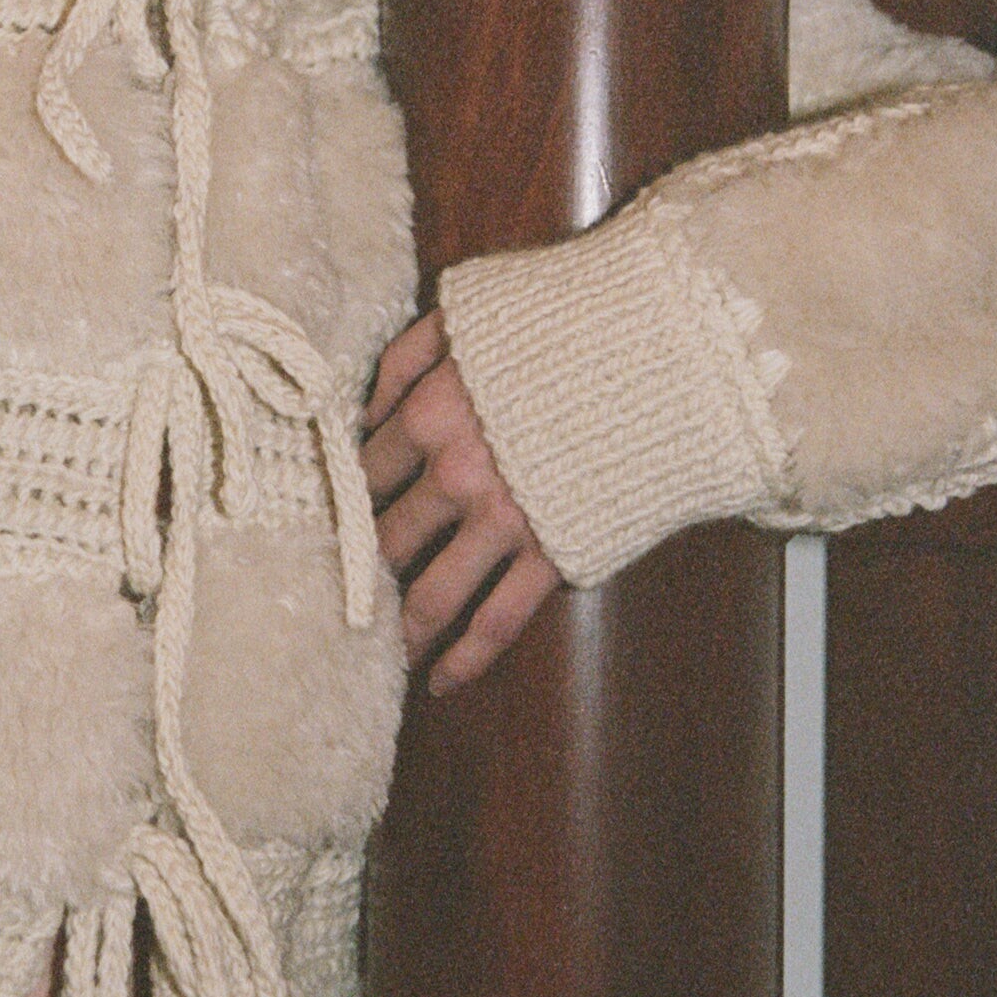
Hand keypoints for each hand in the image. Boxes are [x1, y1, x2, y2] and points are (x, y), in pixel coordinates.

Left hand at [363, 309, 559, 694]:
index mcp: (430, 413)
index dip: (345, 497)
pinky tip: (440, 681)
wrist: (664, 353)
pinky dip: (464, 659)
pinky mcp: (553, 552)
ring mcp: (504, 520)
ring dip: (398, 630)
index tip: (332, 520)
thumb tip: (362, 413)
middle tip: (337, 596)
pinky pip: (496, 621)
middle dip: (358, 568)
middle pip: (385, 537)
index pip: (363, 472)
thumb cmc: (563, 325)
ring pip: (431, 594)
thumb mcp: (468, 316)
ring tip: (375, 656)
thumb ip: (404, 358)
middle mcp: (456, 474)